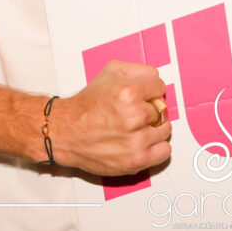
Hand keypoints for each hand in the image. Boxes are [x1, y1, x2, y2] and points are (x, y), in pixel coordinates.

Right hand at [50, 60, 172, 175]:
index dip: (150, 90)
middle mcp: (134, 116)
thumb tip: (156, 79)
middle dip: (150, 109)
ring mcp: (135, 141)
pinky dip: (157, 146)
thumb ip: (138, 70)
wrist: (65, 132)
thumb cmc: (86, 105)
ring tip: (136, 128)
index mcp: (129, 91)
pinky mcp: (135, 160)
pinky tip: (143, 142)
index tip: (142, 96)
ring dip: (154, 128)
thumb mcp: (110, 72)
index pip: (160, 87)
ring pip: (165, 130)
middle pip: (162, 109)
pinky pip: (164, 151)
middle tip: (134, 113)